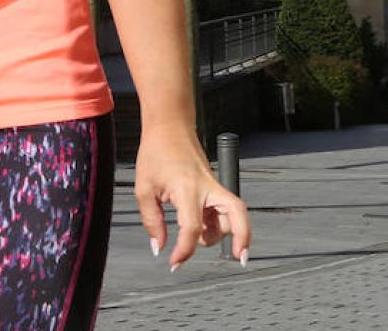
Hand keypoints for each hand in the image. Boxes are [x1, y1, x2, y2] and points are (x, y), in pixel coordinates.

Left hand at [133, 125, 251, 271]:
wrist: (170, 126)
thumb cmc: (157, 151)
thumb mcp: (144, 188)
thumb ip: (152, 221)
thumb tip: (159, 246)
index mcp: (187, 188)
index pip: (192, 228)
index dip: (184, 250)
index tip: (174, 262)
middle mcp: (207, 187)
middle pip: (236, 214)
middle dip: (243, 238)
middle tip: (239, 257)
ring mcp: (214, 185)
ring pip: (233, 214)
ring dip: (223, 232)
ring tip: (200, 237)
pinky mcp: (214, 186)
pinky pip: (224, 209)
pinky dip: (218, 223)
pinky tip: (202, 226)